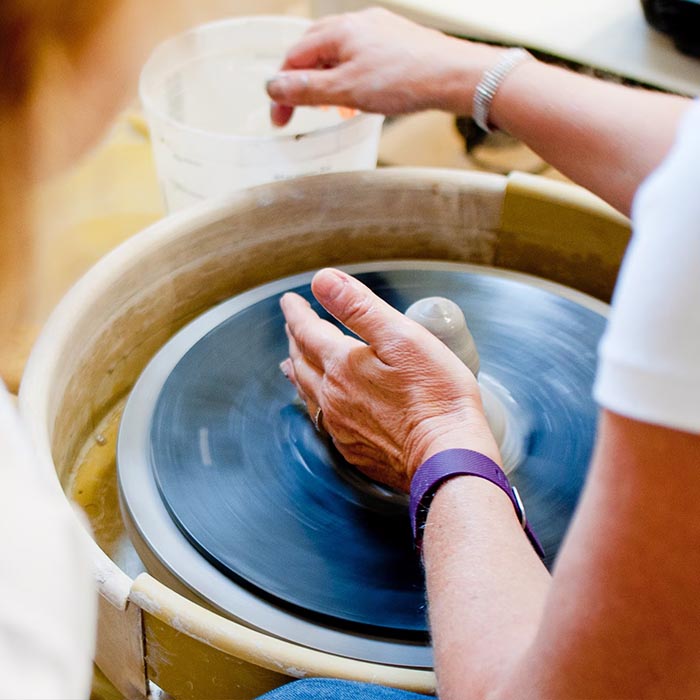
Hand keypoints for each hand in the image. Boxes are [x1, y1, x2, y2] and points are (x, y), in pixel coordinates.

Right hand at [266, 8, 502, 126]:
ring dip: (328, 82)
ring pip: (340, 55)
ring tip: (331, 107)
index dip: (282, 89)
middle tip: (300, 110)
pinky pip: (363, 59)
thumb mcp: (346, 90)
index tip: (280, 119)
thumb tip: (274, 86)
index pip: (295, 56)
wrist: (455, 76)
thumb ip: (307, 90)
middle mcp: (358, 23)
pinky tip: (360, 97)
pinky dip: (351, 78)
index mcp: (340, 30)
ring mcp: (380, 32)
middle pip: (315, 51)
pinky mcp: (397, 44)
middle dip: (304, 82)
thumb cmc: (406, 79)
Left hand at [280, 268, 500, 491]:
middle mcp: (333, 396)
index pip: (308, 331)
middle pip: (303, 361)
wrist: (446, 459)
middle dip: (295, 339)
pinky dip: (315, 402)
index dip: (297, 313)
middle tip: (292, 326)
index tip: (290, 301)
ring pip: (307, 392)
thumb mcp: (402, 338)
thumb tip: (323, 280)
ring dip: (298, 371)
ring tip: (291, 362)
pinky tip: (321, 406)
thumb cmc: (436, 397)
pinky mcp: (354, 448)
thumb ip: (360, 307)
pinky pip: (322, 419)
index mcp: (343, 364)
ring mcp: (341, 425)